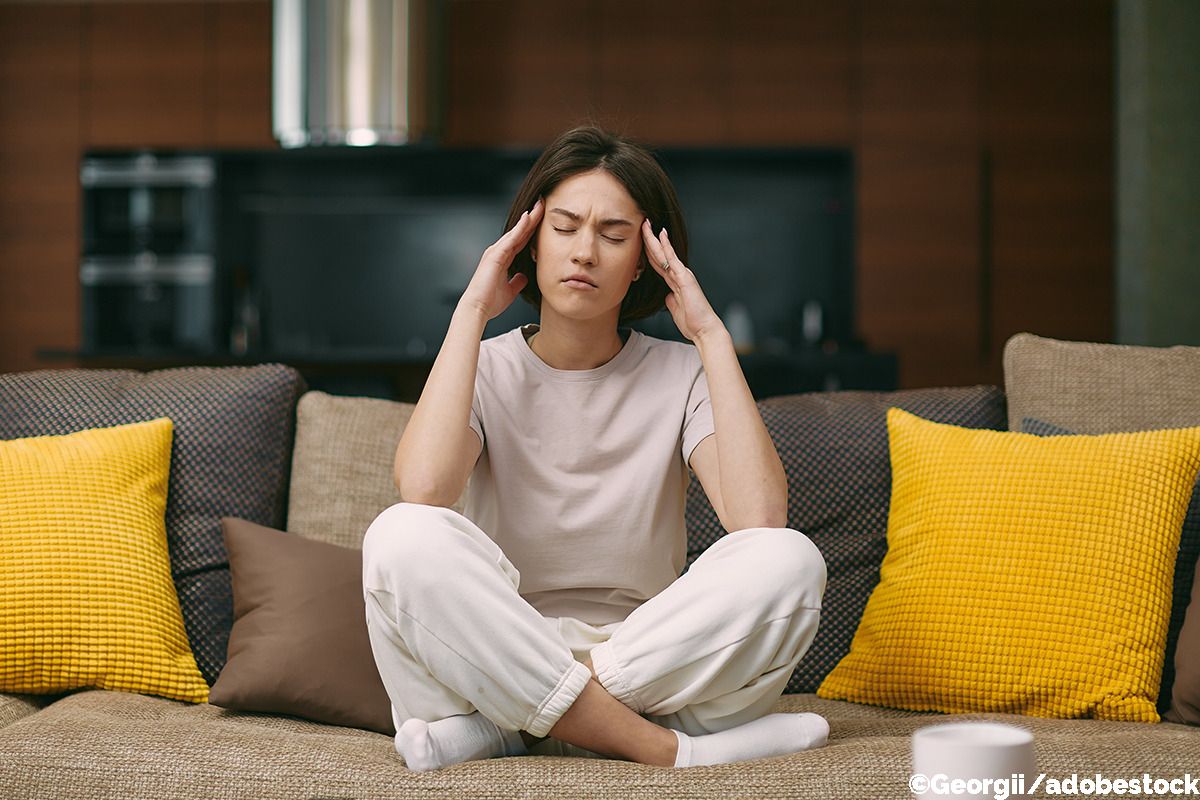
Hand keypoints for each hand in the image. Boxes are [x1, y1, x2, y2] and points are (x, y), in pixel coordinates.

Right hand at [459, 198, 542, 319]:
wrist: (477, 308)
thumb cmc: (490, 301)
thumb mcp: (510, 291)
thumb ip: (517, 282)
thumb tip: (524, 277)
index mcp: (503, 259)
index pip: (521, 241)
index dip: (532, 229)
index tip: (542, 218)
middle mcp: (499, 252)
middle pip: (520, 232)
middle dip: (532, 218)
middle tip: (543, 203)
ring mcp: (496, 251)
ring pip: (516, 231)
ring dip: (528, 218)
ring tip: (539, 205)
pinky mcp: (495, 255)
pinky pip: (511, 238)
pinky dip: (520, 227)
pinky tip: (528, 217)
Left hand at [641, 221, 723, 342]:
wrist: (704, 329)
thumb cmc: (692, 322)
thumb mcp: (675, 309)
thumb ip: (670, 300)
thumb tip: (666, 296)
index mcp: (675, 282)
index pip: (658, 263)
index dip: (649, 251)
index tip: (640, 240)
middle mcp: (679, 275)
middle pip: (659, 254)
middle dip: (649, 239)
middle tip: (641, 224)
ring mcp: (682, 274)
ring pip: (664, 253)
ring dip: (653, 238)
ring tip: (646, 224)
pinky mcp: (685, 278)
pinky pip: (673, 259)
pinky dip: (666, 246)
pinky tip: (661, 235)